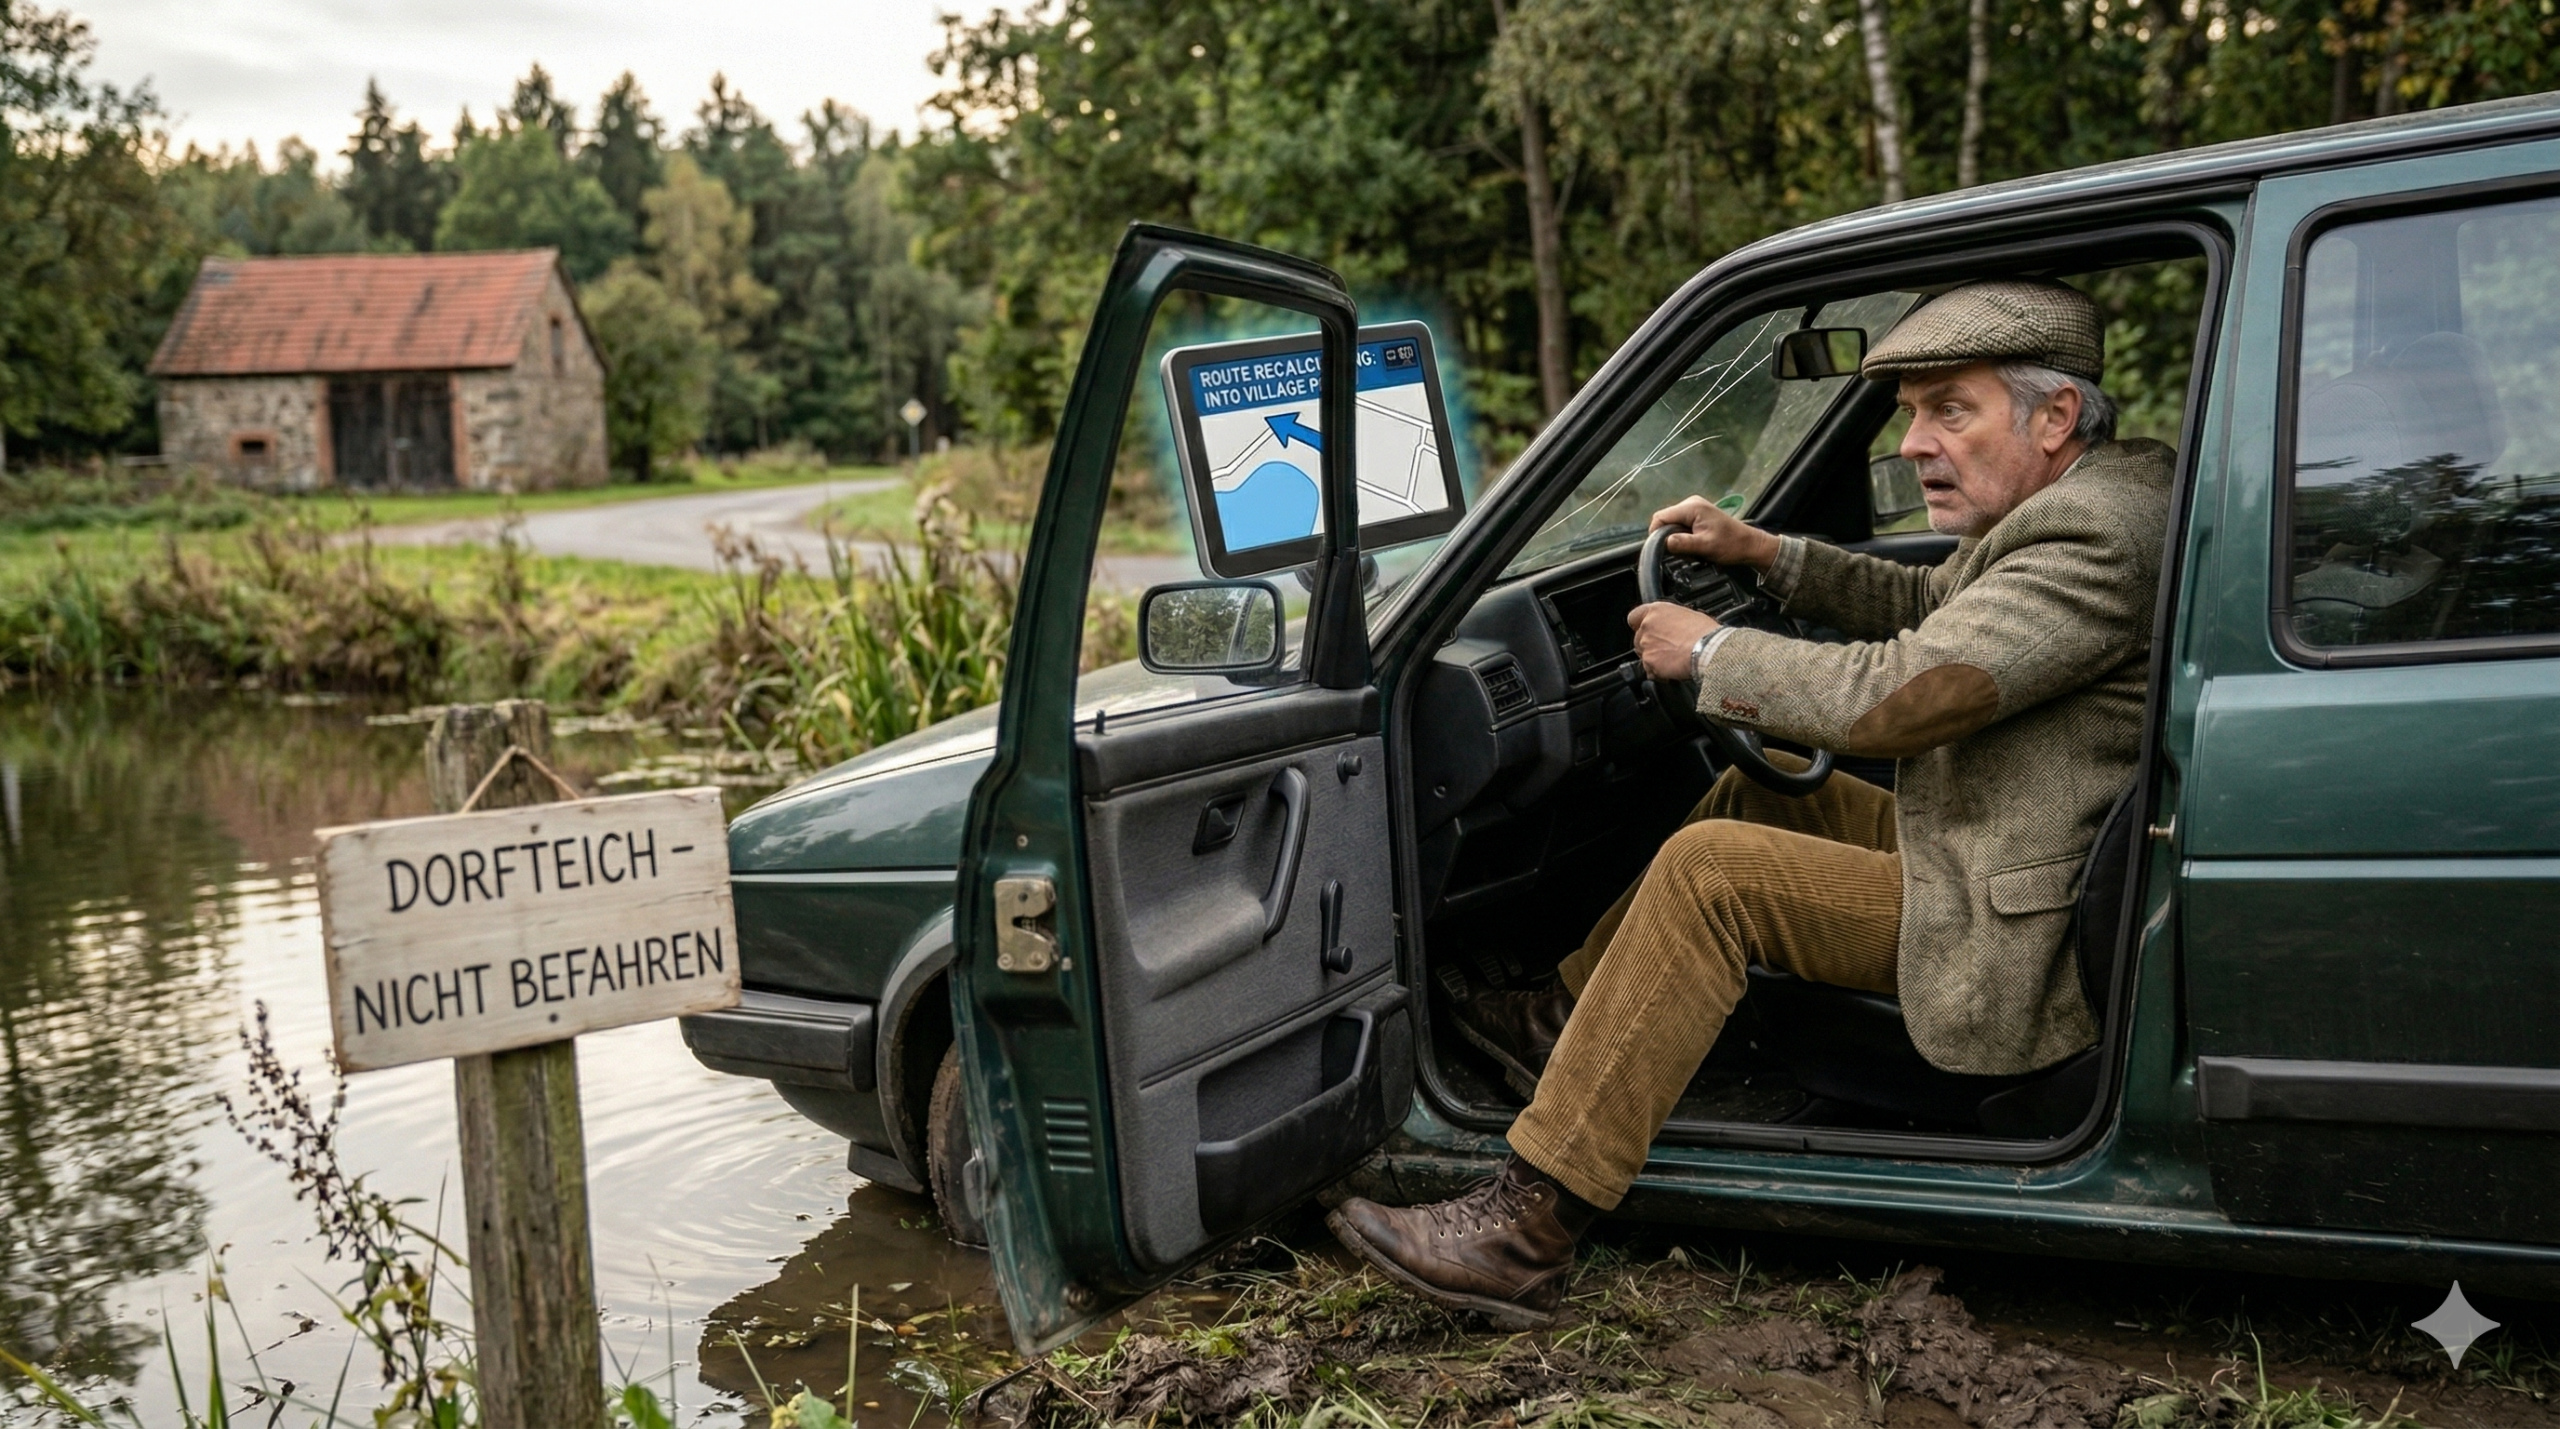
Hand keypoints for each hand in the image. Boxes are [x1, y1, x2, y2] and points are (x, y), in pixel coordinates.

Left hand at [1628, 602, 1719, 681]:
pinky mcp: (1649, 662)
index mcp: (1656, 611)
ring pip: (1643, 655)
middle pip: (1638, 638)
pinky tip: (1673, 670)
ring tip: (1673, 661)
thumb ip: (1671, 621)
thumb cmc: (1705, 633)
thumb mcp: (1688, 616)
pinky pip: (1649, 671)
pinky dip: (1658, 673)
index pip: (1634, 617)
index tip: (1646, 631)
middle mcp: (1647, 626)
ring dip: (1654, 659)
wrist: (1708, 650)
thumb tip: (1672, 627)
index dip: (1640, 625)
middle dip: (1650, 645)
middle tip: (1667, 649)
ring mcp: (1646, 645)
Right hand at [1649, 496, 1781, 571]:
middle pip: (1665, 520)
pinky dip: (1684, 538)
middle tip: (1684, 552)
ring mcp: (1694, 508)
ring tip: (1693, 549)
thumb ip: (1682, 543)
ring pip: (1672, 525)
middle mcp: (1690, 503)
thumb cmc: (1731, 545)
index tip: (1662, 549)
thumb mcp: (1705, 546)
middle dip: (1670, 538)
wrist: (1750, 545)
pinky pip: (1681, 526)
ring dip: (1678, 540)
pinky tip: (1696, 545)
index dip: (1656, 534)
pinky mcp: (1697, 515)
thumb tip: (1662, 543)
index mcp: (1691, 507)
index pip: (1660, 517)